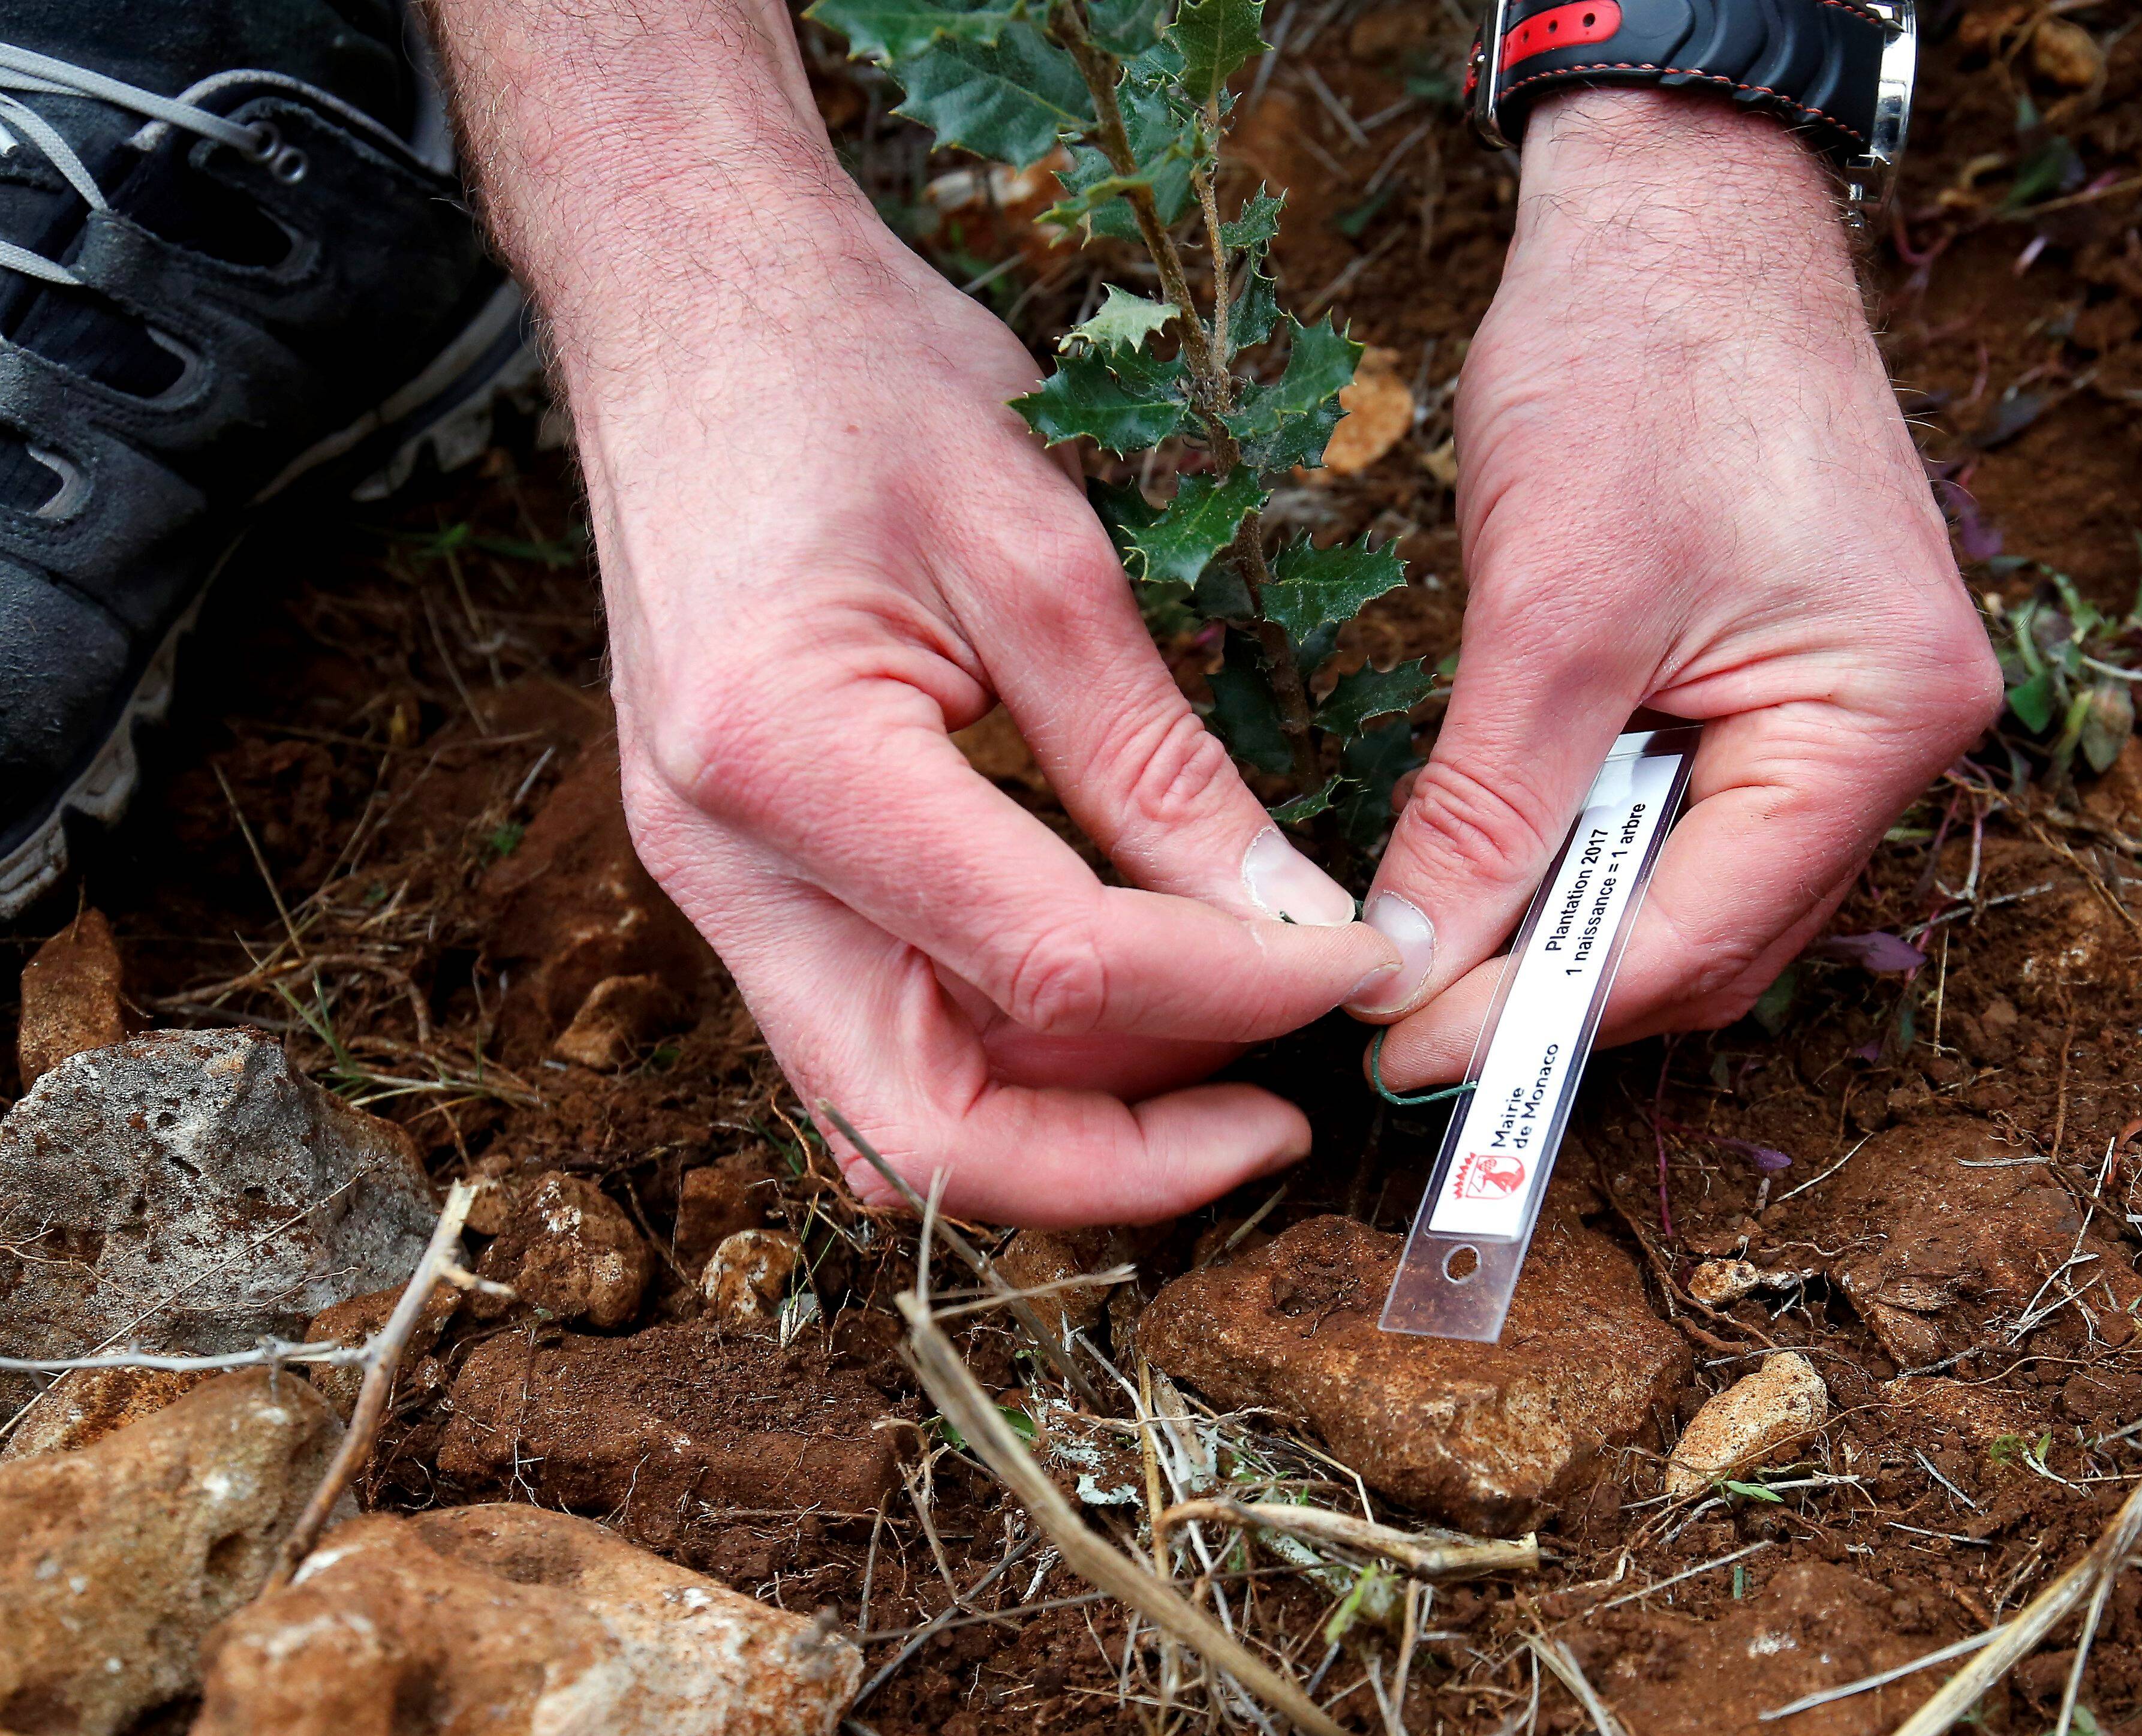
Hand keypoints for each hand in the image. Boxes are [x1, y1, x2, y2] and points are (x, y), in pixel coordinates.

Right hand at [438, 2, 1398, 1222]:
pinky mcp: (744, 869)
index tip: (1356, 962)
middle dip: (1122, 1162)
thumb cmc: (849, 375)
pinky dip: (1006, 1051)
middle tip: (1277, 1121)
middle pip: (927, 1127)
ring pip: (893, 1108)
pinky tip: (1125, 1002)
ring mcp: (713, 880)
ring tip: (1226, 1056)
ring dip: (1070, 1119)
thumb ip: (1157, 762)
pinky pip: (874, 1030)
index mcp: (783, 759)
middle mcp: (720, 861)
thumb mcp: (1038, 548)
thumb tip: (1293, 922)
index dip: (1227, 992)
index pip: (1044, 962)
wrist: (687, 297)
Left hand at [1355, 91, 2001, 1084]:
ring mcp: (1854, 707)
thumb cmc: (1635, 364)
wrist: (1675, 208)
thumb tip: (1411, 964)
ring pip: (1702, 885)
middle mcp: (1896, 735)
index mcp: (1880, 719)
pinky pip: (1697, 811)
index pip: (1706, 935)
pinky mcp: (1793, 676)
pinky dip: (1599, 851)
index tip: (1413, 1056)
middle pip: (1718, 935)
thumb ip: (1487, 807)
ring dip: (1577, 926)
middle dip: (1565, 988)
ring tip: (1442, 954)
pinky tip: (1509, 860)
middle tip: (1411, 1023)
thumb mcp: (1548, 609)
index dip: (1550, 1017)